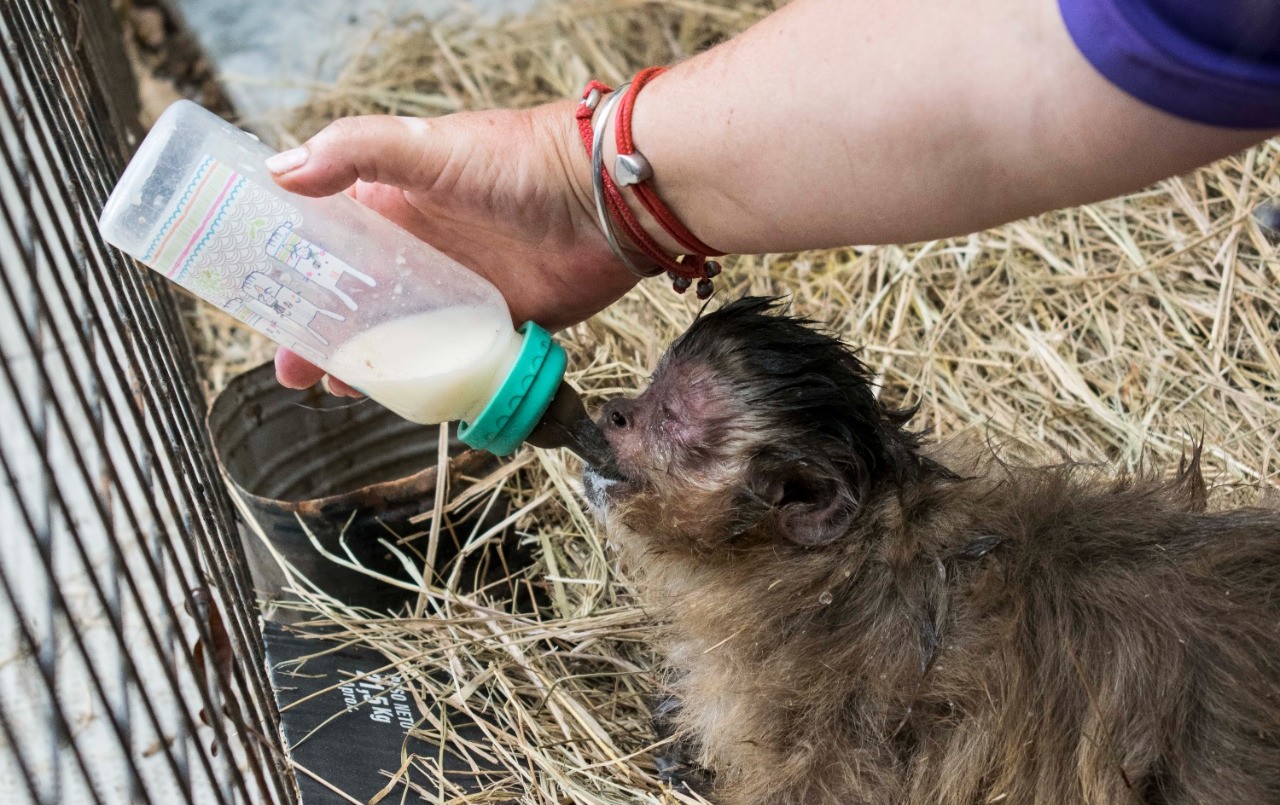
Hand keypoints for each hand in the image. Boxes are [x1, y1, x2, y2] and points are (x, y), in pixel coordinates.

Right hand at [268, 102, 639, 392]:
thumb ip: (355, 151)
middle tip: (292, 369)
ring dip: (366, 361)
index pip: (328, 241)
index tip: (262, 306)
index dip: (294, 274)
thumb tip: (279, 172)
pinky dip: (425, 379)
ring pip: (398, 334)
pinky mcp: (498, 321)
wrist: (606, 202)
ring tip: (337, 386)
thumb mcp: (427, 145)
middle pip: (356, 298)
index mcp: (396, 203)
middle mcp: (423, 248)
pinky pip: (452, 358)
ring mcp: (460, 288)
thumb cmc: (520, 162)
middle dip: (320, 334)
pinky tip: (401, 398)